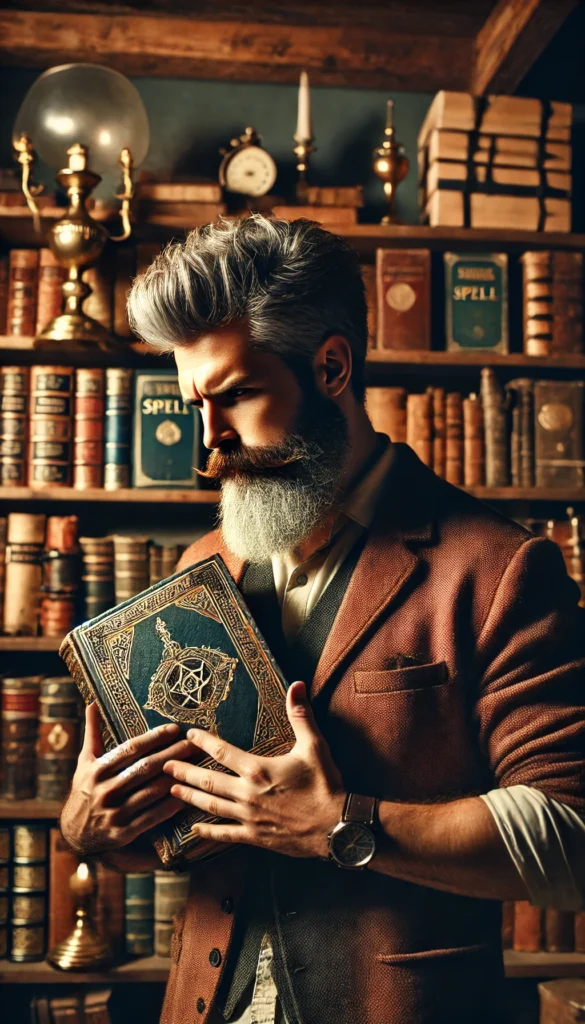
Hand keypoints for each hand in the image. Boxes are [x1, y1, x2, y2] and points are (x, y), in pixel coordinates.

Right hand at [60, 702, 193, 856]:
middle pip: (145, 769)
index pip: (130, 749)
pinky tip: (186, 796)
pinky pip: (152, 817)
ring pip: (151, 792)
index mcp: (97, 770)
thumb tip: (93, 703)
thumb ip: (93, 732)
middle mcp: (105, 790)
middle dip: (172, 754)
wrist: (73, 832)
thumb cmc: (85, 789)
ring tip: (196, 766)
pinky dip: (170, 806)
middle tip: (194, 744)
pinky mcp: (123, 833)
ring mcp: (114, 813)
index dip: (154, 738)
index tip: (175, 728)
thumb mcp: (85, 761)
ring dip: (175, 778)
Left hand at [163, 681, 345, 858]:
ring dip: (189, 796)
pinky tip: (193, 831)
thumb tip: (297, 685)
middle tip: (164, 764)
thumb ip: (301, 715)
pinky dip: (207, 833)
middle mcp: (247, 794)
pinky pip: (224, 835)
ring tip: (171, 790)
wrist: (337, 827)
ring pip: (210, 806)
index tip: (188, 735)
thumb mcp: (315, 746)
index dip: (203, 742)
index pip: (222, 752)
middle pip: (207, 780)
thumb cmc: (325, 785)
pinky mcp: (255, 837)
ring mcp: (249, 818)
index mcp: (258, 769)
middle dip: (184, 771)